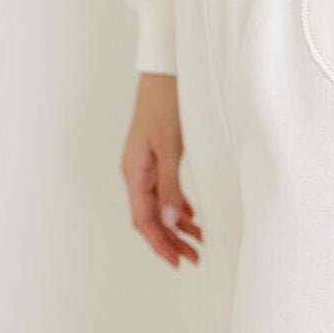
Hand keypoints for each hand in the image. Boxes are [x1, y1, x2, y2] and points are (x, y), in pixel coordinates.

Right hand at [121, 73, 201, 266]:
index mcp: (134, 172)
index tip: (178, 261)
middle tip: (194, 258)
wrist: (166, 71)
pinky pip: (164, 190)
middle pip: (150, 217)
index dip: (160, 244)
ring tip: (199, 241)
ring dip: (177, 225)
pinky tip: (193, 215)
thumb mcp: (171, 148)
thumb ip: (171, 186)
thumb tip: (172, 221)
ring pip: (159, 205)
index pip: (143, 220)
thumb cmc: (165, 103)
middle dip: (171, 240)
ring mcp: (146, 164)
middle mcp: (137, 172)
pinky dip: (178, 206)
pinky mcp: (158, 156)